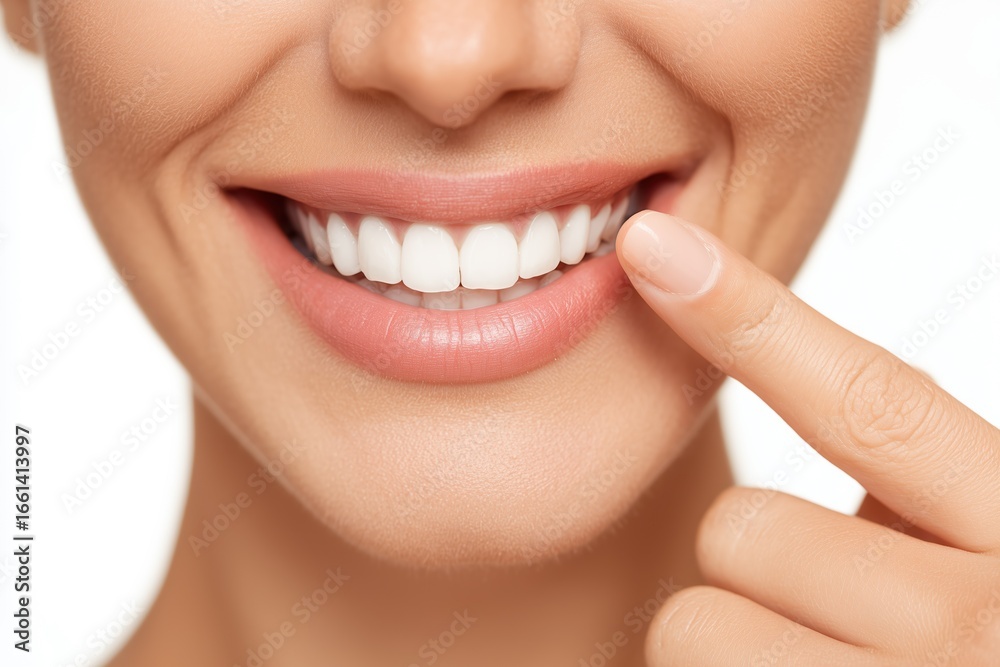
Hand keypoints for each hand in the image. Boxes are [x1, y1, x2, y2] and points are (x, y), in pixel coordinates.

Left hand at [616, 210, 999, 665]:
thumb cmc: (985, 638)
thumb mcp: (994, 552)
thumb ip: (920, 496)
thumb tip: (768, 413)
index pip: (872, 404)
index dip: (751, 316)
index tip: (651, 243)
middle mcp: (982, 629)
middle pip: (742, 532)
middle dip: (768, 571)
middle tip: (839, 617)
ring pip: (692, 626)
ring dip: (736, 645)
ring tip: (822, 666)